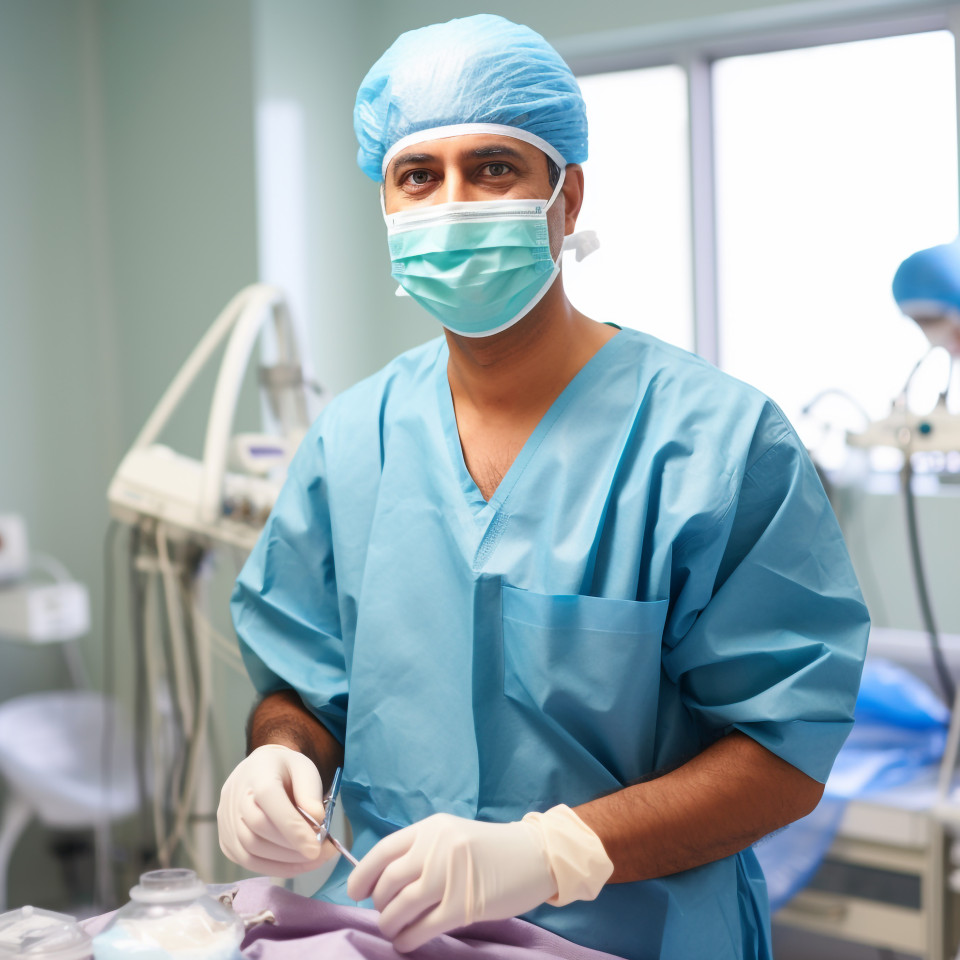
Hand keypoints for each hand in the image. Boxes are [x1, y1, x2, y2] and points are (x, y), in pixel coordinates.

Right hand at [217, 744, 336, 876]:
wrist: (261, 770)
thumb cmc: (286, 770)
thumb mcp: (305, 770)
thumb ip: (310, 793)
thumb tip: (317, 821)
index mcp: (257, 772)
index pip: (269, 798)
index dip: (292, 826)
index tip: (316, 847)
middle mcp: (235, 796)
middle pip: (258, 827)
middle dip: (292, 845)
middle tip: (322, 851)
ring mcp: (226, 820)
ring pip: (251, 849)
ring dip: (285, 860)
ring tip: (313, 857)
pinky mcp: (226, 840)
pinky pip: (248, 861)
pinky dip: (274, 867)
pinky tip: (296, 863)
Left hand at [348, 813, 557, 952]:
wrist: (534, 855)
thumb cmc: (490, 848)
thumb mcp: (452, 835)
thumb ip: (422, 850)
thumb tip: (385, 882)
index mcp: (431, 828)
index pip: (383, 851)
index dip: (362, 875)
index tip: (356, 892)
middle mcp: (437, 848)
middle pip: (389, 881)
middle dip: (379, 903)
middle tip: (384, 913)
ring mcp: (450, 876)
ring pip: (401, 906)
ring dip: (390, 924)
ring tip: (393, 931)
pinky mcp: (464, 904)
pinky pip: (424, 927)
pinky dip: (408, 938)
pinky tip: (407, 942)